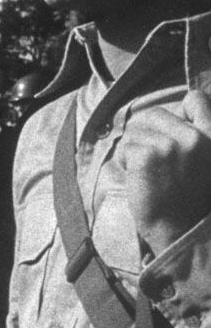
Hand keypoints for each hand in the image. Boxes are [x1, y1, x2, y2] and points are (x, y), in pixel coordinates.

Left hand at [123, 90, 210, 255]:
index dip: (178, 111)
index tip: (170, 133)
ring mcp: (171, 145)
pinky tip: (140, 178)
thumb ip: (197, 134)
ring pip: (135, 130)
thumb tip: (177, 110)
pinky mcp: (147, 155)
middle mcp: (196, 136)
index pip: (195, 98)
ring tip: (149, 172)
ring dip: (135, 149)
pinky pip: (126, 147)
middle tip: (153, 160)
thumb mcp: (206, 160)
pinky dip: (125, 162)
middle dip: (146, 133)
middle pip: (154, 113)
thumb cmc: (189, 197)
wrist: (179, 229)